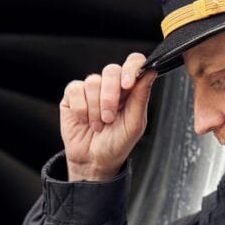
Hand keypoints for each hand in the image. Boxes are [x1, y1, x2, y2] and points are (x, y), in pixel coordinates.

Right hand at [61, 53, 156, 180]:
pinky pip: (75, 89)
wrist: (93, 161)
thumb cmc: (116, 144)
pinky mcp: (73, 94)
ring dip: (95, 108)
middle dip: (110, 96)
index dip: (131, 68)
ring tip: (98, 125)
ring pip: (92, 82)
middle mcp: (111, 85)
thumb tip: (151, 71)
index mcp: (130, 90)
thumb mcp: (133, 125)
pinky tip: (84, 120)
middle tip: (109, 118)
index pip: (134, 63)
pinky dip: (81, 108)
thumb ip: (141, 98)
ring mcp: (91, 89)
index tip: (128, 84)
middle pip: (111, 70)